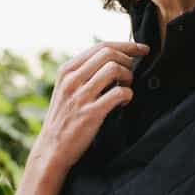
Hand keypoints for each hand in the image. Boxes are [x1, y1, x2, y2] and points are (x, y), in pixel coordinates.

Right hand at [29, 39, 149, 172]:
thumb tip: (113, 59)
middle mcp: (71, 80)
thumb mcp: (66, 89)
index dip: (126, 45)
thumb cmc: (64, 119)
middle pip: (109, 54)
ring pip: (114, 69)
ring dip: (128, 78)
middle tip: (130, 75)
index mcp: (67, 70)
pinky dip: (128, 95)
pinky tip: (124, 103)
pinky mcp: (90, 113)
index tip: (142, 49)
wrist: (52, 149)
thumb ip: (84, 73)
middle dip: (128, 61)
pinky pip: (119, 93)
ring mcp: (80, 96)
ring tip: (126, 89)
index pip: (100, 46)